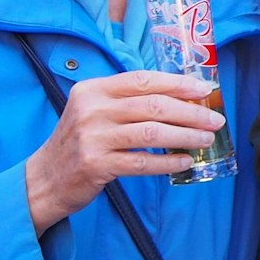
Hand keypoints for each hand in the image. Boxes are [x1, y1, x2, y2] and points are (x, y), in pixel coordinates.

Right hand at [23, 70, 220, 232]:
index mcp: (93, 89)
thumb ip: (128, 101)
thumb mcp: (95, 111)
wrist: (44, 179)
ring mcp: (92, 137)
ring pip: (152, 133)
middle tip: (215, 120)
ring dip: (186, 136)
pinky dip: (168, 162)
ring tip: (206, 140)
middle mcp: (91, 109)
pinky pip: (143, 162)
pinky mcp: (96, 165)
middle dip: (191, 112)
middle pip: (153, 105)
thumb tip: (182, 98)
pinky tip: (185, 161)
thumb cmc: (80, 141)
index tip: (205, 90)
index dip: (178, 83)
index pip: (143, 80)